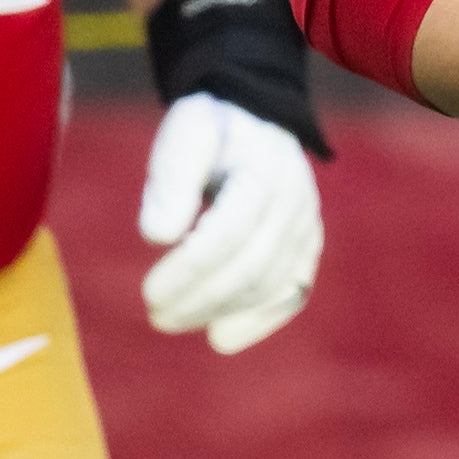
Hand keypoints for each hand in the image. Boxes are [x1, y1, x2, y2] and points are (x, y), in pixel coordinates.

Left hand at [135, 92, 320, 352]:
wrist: (256, 121)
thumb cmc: (211, 130)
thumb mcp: (185, 134)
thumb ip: (171, 178)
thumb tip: (156, 236)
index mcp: (265, 169)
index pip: (228, 233)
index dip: (189, 270)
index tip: (150, 293)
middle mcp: (296, 201)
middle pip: (250, 267)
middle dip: (200, 298)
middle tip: (155, 314)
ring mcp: (307, 227)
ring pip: (269, 285)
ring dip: (220, 311)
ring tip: (172, 319)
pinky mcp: (308, 248)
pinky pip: (292, 294)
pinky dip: (259, 321)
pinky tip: (221, 337)